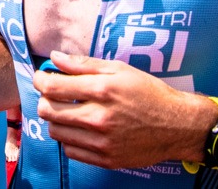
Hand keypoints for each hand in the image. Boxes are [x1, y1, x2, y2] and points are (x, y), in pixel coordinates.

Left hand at [32, 51, 214, 168]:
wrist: (178, 126)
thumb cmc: (149, 93)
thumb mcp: (119, 70)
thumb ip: (83, 64)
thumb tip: (54, 57)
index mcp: (102, 91)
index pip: (52, 87)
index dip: (40, 80)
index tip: (41, 78)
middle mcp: (99, 118)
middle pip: (47, 111)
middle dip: (44, 99)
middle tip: (53, 94)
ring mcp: (102, 142)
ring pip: (55, 132)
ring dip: (55, 119)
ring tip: (67, 111)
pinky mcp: (106, 159)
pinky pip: (70, 151)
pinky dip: (69, 139)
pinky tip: (80, 128)